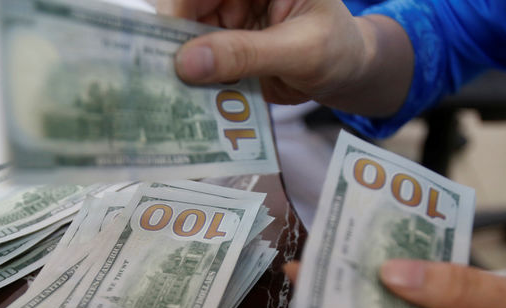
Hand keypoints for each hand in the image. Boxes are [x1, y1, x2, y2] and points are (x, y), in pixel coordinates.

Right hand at [158, 0, 412, 115]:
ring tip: (168, 95)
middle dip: (173, 39)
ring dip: (178, 64)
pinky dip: (191, 80)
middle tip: (157, 76)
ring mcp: (228, 14)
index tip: (166, 41)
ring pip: (186, 34)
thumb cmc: (338, 50)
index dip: (180, 5)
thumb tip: (188, 63)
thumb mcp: (300, 51)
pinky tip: (184, 100)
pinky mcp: (224, 43)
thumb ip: (246, 54)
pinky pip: (198, 58)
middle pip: (188, 5)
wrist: (348, 74)